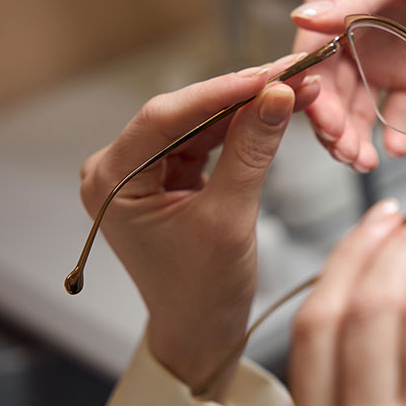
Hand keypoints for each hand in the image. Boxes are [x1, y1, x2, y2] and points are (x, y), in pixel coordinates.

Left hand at [79, 54, 318, 396]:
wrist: (199, 332)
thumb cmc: (200, 292)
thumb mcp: (229, 220)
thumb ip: (251, 152)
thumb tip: (278, 96)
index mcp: (111, 182)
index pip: (164, 117)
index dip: (220, 91)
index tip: (269, 74)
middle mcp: (118, 169)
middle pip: (183, 113)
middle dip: (240, 94)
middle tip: (292, 73)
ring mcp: (143, 170)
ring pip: (199, 122)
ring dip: (247, 106)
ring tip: (294, 87)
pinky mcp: (168, 174)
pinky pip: (207, 139)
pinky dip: (241, 127)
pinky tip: (275, 109)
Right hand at [291, 0, 405, 172]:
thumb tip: (302, 19)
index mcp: (336, 3)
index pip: (312, 56)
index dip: (312, 92)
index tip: (322, 120)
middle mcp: (354, 35)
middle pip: (334, 92)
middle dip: (335, 125)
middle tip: (347, 152)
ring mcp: (386, 56)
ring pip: (363, 108)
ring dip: (360, 136)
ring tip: (366, 161)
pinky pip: (405, 109)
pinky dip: (399, 131)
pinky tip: (400, 148)